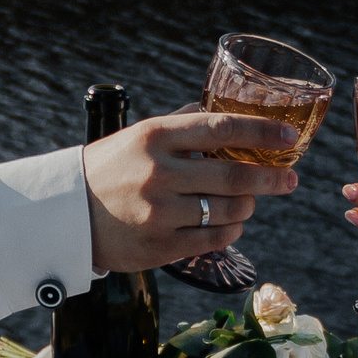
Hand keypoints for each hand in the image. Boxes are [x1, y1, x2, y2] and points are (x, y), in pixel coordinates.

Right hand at [84, 110, 301, 271]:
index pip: (221, 129)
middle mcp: (158, 174)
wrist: (67, 215)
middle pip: (235, 177)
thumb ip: (182, 124)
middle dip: (272, 178)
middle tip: (290, 179)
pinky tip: (232, 223)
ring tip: (251, 202)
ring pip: (229, 212)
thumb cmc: (111, 169)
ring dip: (249, 207)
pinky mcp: (160, 247)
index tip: (289, 136)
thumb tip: (225, 110)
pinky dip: (232, 230)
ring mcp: (159, 213)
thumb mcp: (139, 136)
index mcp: (155, 137)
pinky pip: (214, 239)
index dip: (262, 132)